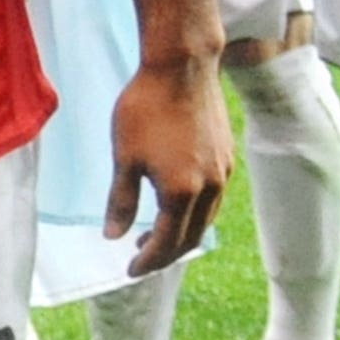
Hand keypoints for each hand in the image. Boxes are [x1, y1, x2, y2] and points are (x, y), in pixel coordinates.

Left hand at [105, 59, 231, 275]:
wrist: (183, 68)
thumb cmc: (145, 109)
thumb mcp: (123, 158)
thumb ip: (120, 201)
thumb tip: (112, 236)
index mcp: (182, 192)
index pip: (167, 242)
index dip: (148, 260)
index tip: (130, 271)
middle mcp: (210, 188)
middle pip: (191, 236)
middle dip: (166, 253)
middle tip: (140, 258)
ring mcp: (223, 172)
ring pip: (206, 218)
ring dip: (181, 233)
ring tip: (153, 235)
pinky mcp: (227, 155)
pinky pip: (214, 197)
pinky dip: (195, 212)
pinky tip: (176, 204)